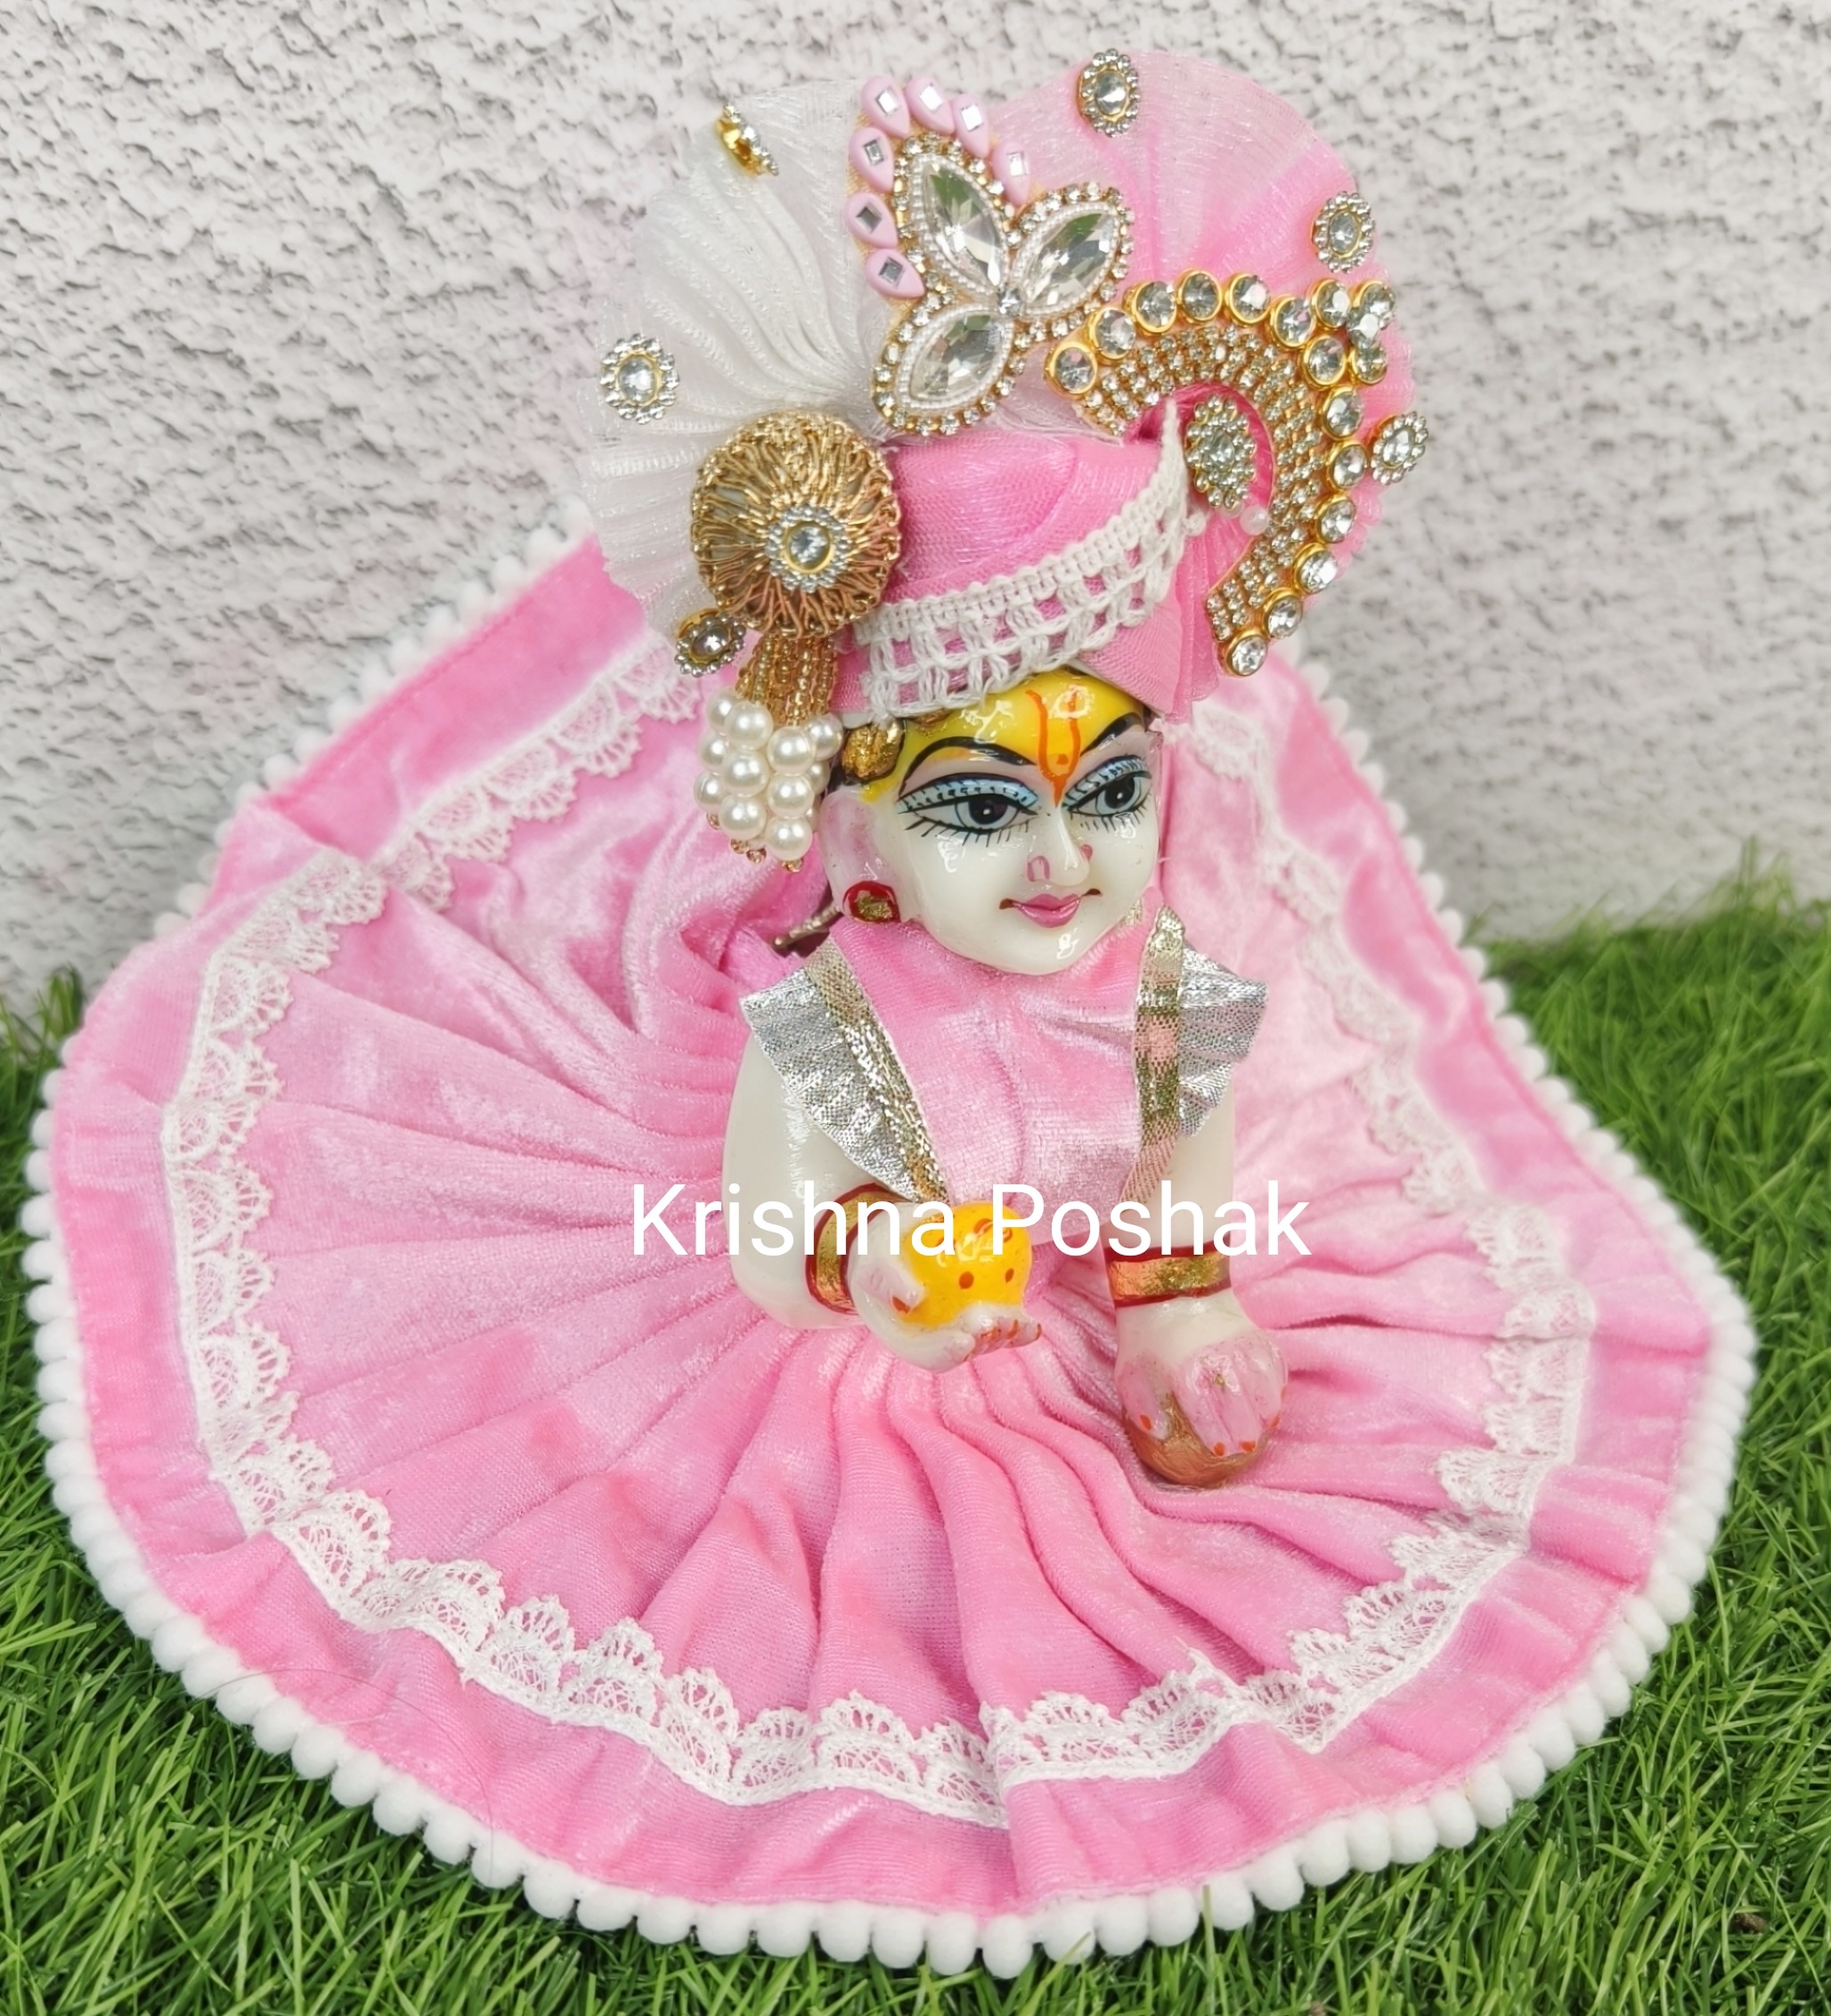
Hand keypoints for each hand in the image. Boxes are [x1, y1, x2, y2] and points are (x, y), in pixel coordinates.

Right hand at [849, 1242, 1041, 1372]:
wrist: (899, 1241)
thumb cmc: (882, 1252)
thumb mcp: (877, 1260)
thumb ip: (890, 1278)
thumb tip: (914, 1297)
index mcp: (907, 1336)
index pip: (927, 1355)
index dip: (947, 1353)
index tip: (964, 1340)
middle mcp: (937, 1339)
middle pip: (963, 1350)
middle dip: (982, 1343)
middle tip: (994, 1324)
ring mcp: (962, 1327)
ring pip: (987, 1339)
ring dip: (1005, 1335)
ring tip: (1018, 1321)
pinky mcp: (983, 1313)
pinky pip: (1003, 1321)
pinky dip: (1020, 1326)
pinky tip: (1034, 1325)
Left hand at [1114, 1291, 1285, 1486]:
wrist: (1170, 1286)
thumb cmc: (1148, 1336)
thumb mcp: (1130, 1371)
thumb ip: (1141, 1406)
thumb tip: (1161, 1433)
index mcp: (1184, 1368)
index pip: (1206, 1410)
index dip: (1216, 1434)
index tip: (1221, 1451)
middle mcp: (1216, 1356)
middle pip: (1240, 1401)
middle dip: (1245, 1429)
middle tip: (1245, 1447)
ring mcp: (1240, 1343)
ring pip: (1264, 1383)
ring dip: (1266, 1408)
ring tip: (1264, 1425)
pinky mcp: (1255, 1333)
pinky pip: (1273, 1363)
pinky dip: (1276, 1383)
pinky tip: (1272, 1399)